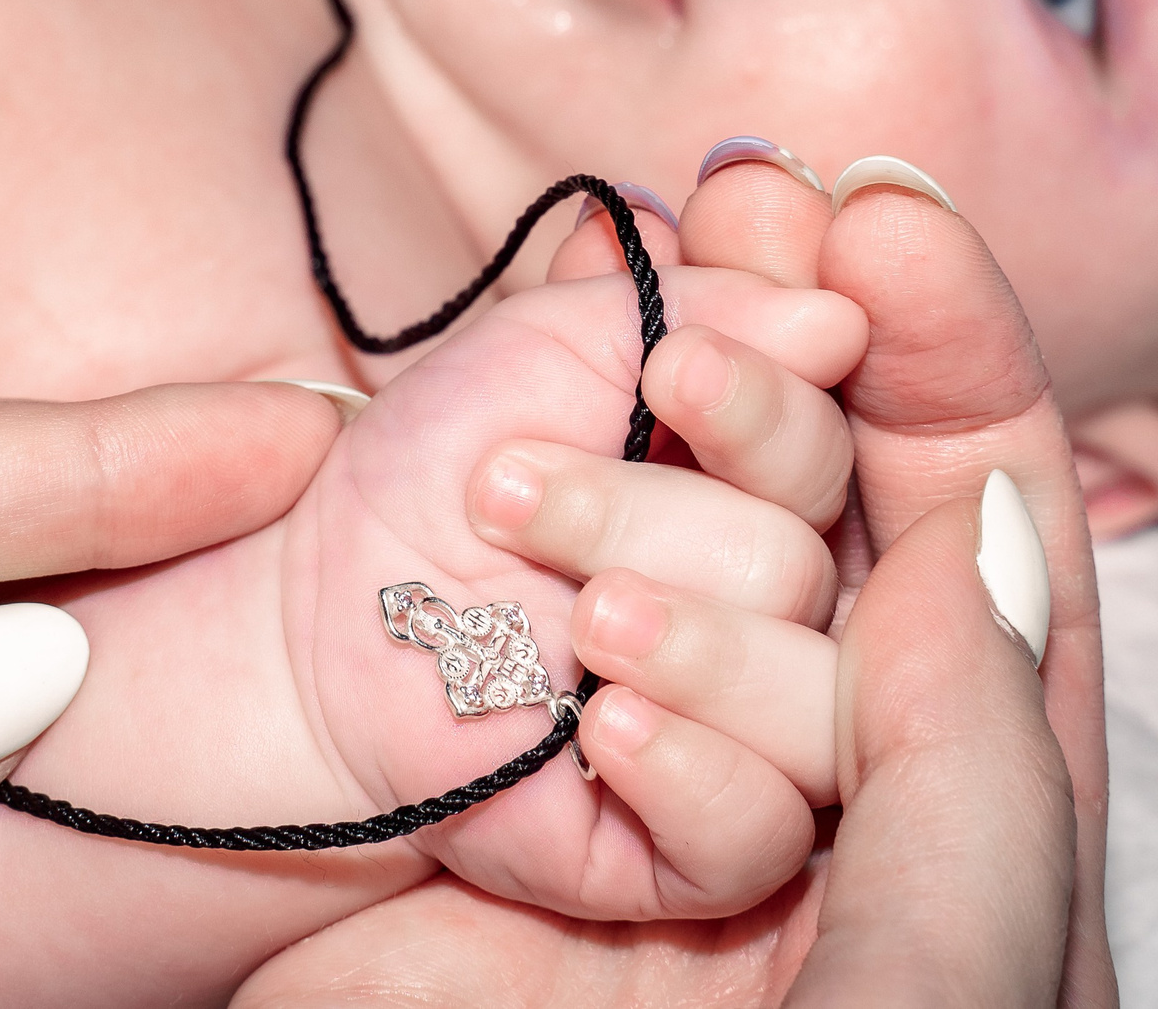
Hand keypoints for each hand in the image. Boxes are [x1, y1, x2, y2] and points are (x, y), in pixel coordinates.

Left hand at [235, 150, 1113, 1006]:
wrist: (320, 612)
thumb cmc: (439, 464)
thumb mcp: (548, 348)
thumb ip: (688, 309)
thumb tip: (836, 308)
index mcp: (774, 471)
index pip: (838, 437)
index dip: (768, 404)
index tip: (669, 372)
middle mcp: (795, 600)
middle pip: (806, 557)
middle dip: (646, 510)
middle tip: (502, 487)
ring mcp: (757, 726)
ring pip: (808, 692)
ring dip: (670, 633)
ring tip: (561, 614)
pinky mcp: (700, 849)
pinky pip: (758, 828)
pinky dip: (688, 767)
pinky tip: (600, 723)